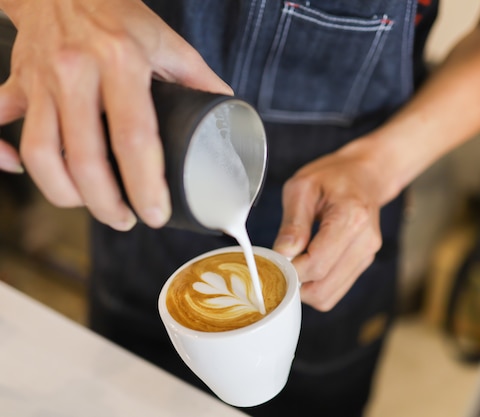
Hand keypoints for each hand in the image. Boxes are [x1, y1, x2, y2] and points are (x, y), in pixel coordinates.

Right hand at [0, 0, 231, 229]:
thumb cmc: (121, 15)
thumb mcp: (168, 42)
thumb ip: (199, 80)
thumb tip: (229, 113)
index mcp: (121, 62)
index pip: (133, 138)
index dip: (145, 185)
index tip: (157, 214)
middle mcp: (74, 72)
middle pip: (83, 158)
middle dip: (105, 203)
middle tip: (126, 220)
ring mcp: (41, 79)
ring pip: (40, 152)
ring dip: (63, 192)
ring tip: (91, 207)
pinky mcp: (17, 82)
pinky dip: (0, 154)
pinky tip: (17, 169)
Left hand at [273, 143, 387, 311]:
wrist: (365, 175)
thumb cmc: (332, 176)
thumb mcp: (303, 187)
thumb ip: (292, 223)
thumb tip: (282, 255)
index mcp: (352, 217)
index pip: (317, 264)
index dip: (289, 269)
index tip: (273, 258)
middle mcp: (365, 242)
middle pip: (322, 287)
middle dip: (295, 282)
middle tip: (280, 262)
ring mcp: (367, 256)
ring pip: (328, 296)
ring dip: (304, 287)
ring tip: (294, 261)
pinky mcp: (364, 264)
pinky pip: (334, 291)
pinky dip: (316, 285)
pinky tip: (308, 263)